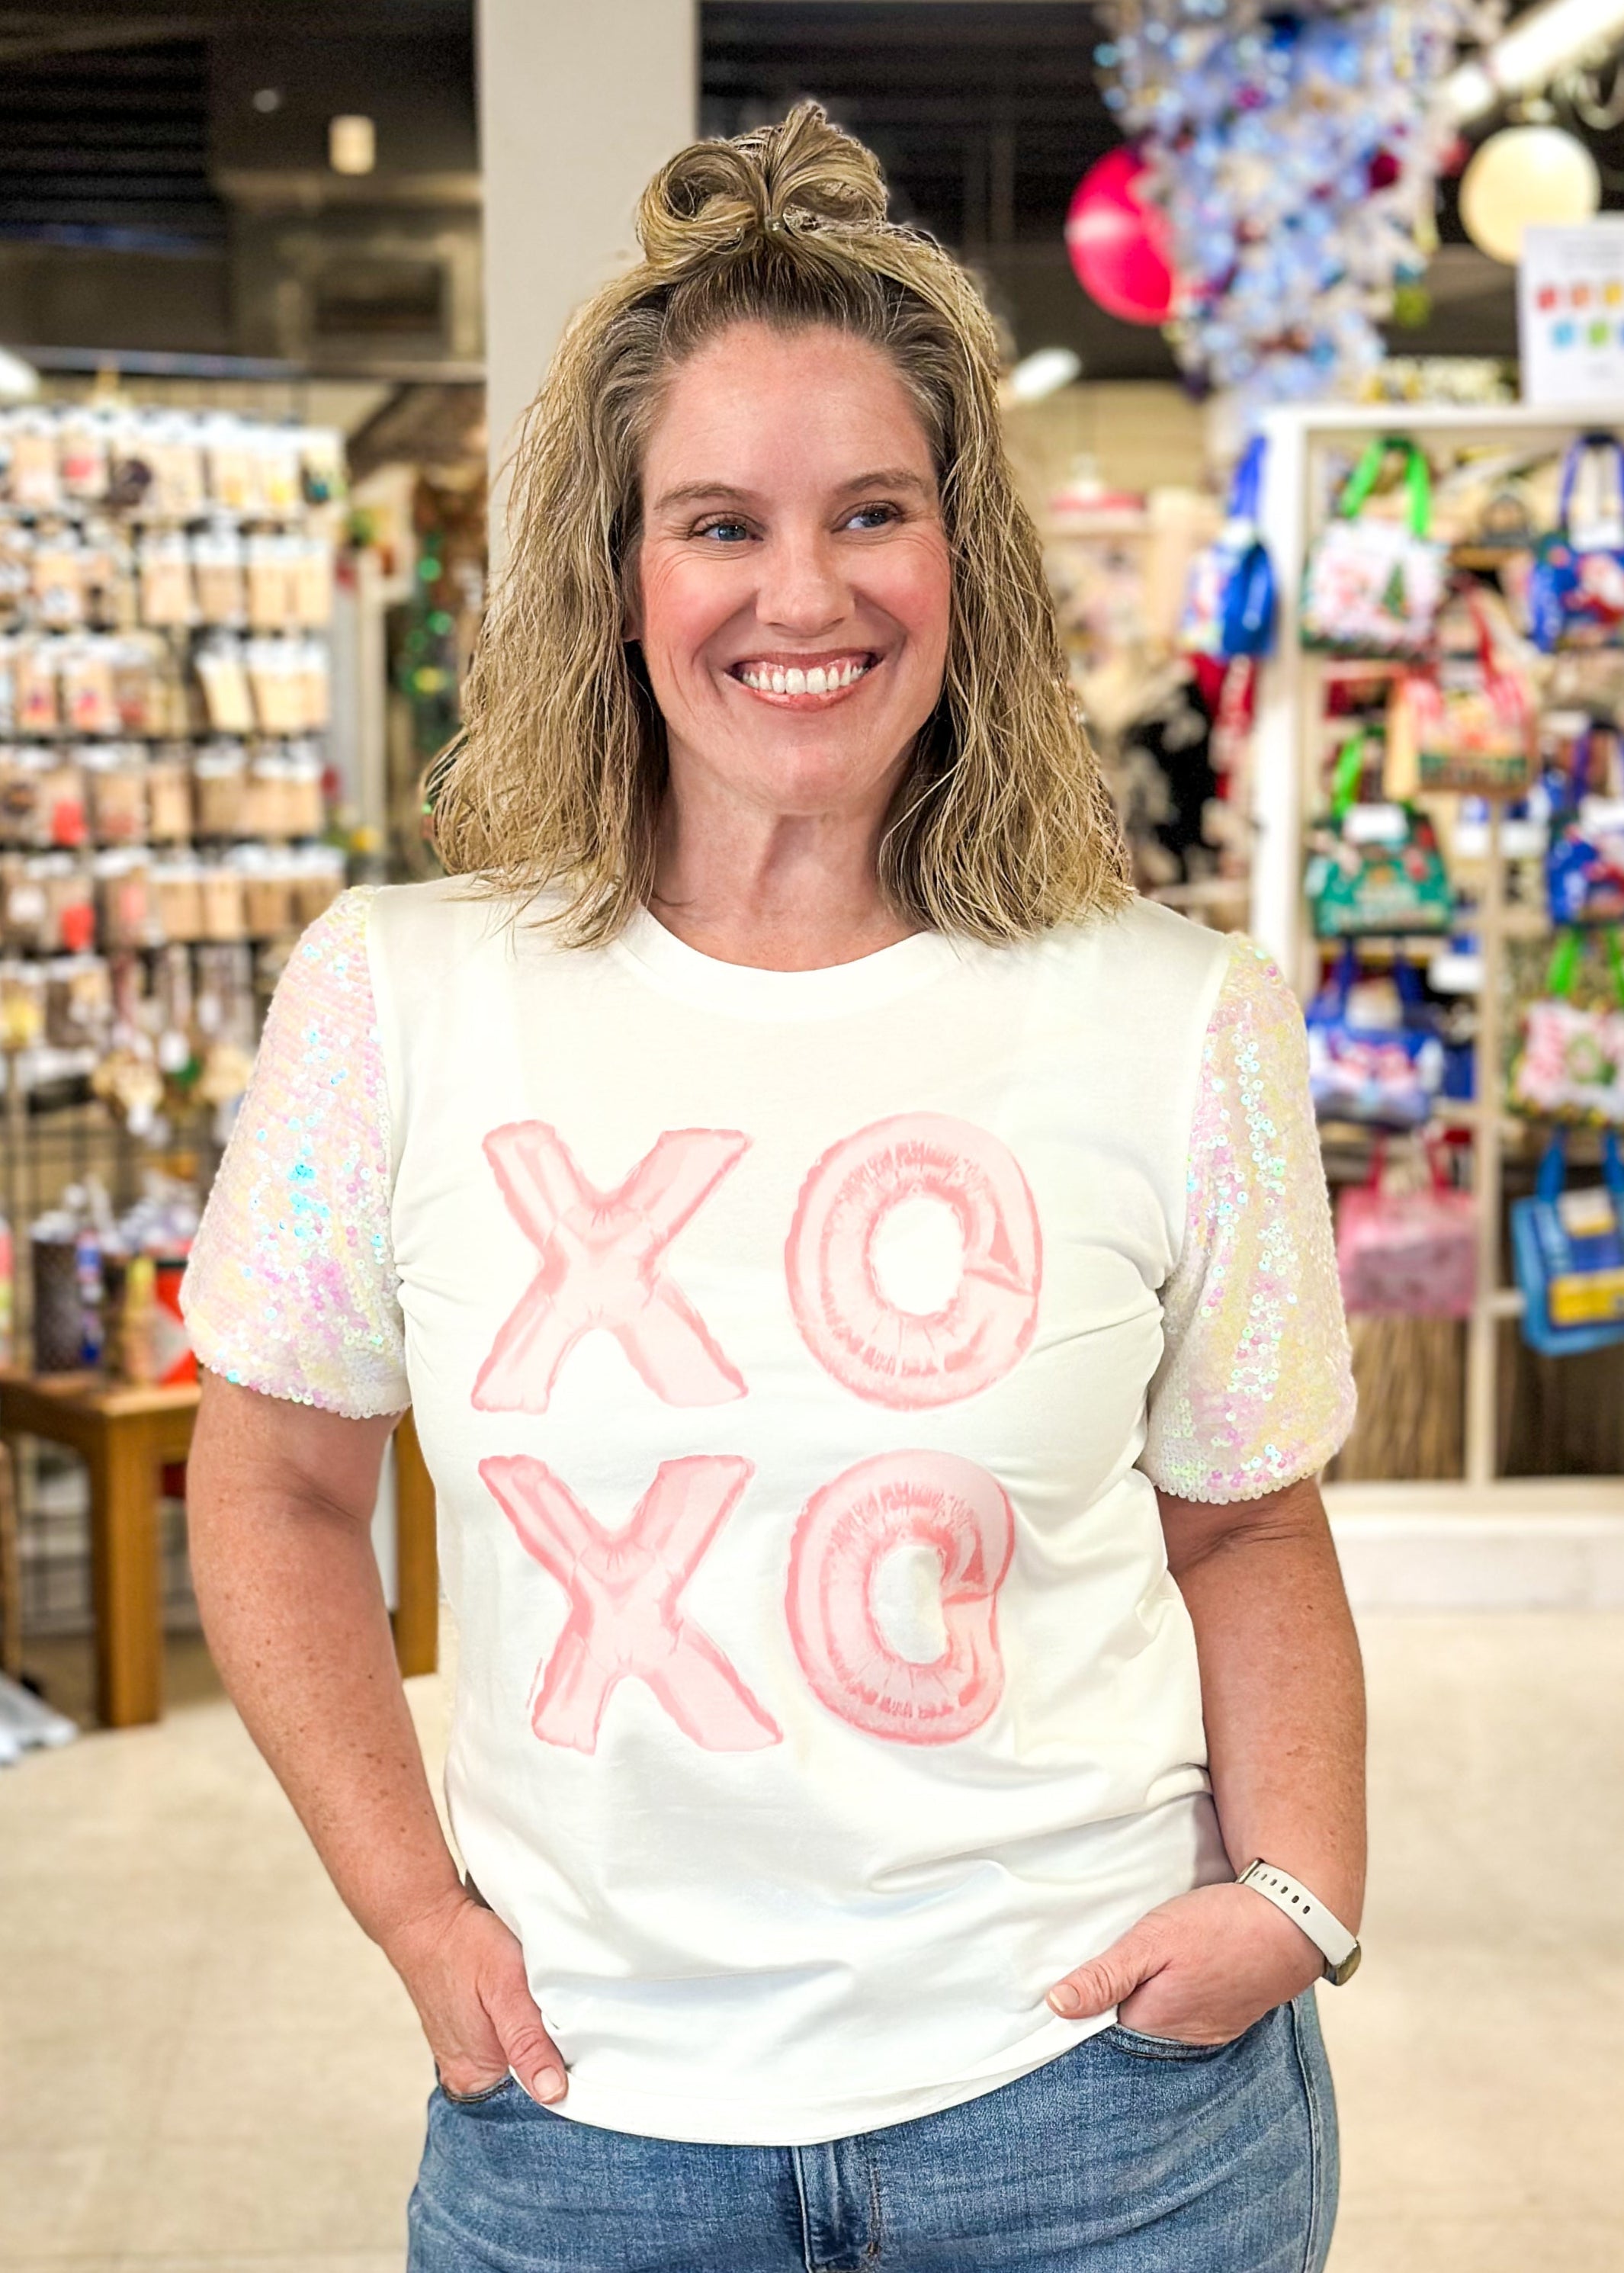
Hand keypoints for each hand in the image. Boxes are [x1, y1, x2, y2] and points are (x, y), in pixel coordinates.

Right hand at [385, 1888, 567, 2105]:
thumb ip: (528, 2041)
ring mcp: (465, 2054)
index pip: (532, 2101)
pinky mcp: (467, 2034)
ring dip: (541, 2045)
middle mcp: (467, 2074)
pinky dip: (524, 2031)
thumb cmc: (464, 1947)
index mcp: (475, 2076)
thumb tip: (551, 2092)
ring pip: (518, 2063)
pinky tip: (534, 2012)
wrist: (426, 1918)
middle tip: (576, 2030)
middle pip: (525, 2085)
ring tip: (555, 2018)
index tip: (588, 2059)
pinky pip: (505, 2046)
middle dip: (554, 2063)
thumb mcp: (505, 1988)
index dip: (565, 2082)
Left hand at [1047, 1882, 1324, 2046]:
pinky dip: (1185, 1994)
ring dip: (1157, 1994)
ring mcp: (1211, 2031)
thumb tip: (1057, 2006)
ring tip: (1162, 1961)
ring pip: (1165, 2018)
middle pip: (1135, 2021)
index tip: (1089, 1969)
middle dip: (1126, 1994)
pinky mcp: (1231, 2018)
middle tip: (1132, 1956)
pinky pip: (1193, 2014)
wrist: (1293, 1921)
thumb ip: (1105, 1976)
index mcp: (1155, 2023)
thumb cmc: (1220, 1926)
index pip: (1102, 2022)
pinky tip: (1188, 1969)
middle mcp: (1183, 2039)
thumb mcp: (1152, 1940)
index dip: (1093, 1994)